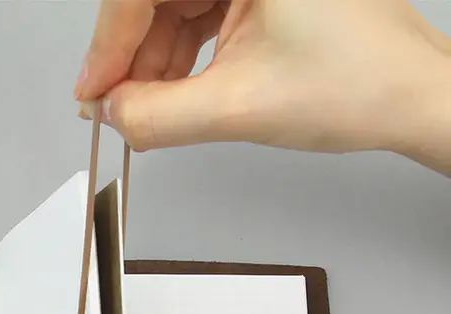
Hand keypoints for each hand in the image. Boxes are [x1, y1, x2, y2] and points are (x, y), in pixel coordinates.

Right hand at [75, 0, 450, 174]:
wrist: (409, 98)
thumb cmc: (358, 83)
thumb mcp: (238, 107)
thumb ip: (158, 116)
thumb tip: (107, 114)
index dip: (110, 42)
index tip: (92, 92)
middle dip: (132, 56)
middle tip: (114, 108)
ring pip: (175, 6)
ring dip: (154, 62)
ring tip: (150, 111)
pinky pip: (199, 13)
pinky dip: (180, 56)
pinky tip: (175, 92)